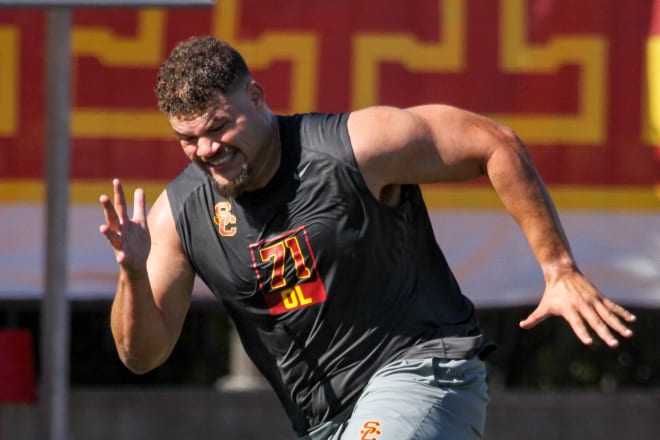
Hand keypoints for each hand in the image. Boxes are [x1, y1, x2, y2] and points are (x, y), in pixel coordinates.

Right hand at [99, 179, 150, 276]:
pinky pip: (122, 258)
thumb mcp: (141, 222)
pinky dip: (121, 257)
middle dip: (108, 208)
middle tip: (103, 197)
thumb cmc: (137, 241)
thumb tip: (139, 189)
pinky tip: (121, 257)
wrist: (137, 264)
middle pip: (113, 218)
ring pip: (113, 237)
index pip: (121, 206)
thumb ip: (139, 206)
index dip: (119, 194)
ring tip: (102, 228)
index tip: (116, 180)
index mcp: (124, 223)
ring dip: (107, 232)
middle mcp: (120, 232)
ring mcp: (121, 245)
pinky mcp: (125, 258)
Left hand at [519, 270, 635, 347]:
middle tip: (613, 344)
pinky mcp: (599, 297)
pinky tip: (632, 321)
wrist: (562, 273)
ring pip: (607, 315)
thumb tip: (522, 325)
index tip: (589, 342)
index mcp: (570, 310)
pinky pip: (612, 306)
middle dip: (604, 333)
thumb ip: (535, 318)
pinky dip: (622, 313)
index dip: (582, 333)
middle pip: (595, 322)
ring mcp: (593, 301)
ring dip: (618, 325)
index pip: (577, 324)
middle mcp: (583, 306)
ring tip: (628, 335)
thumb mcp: (544, 306)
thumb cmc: (552, 293)